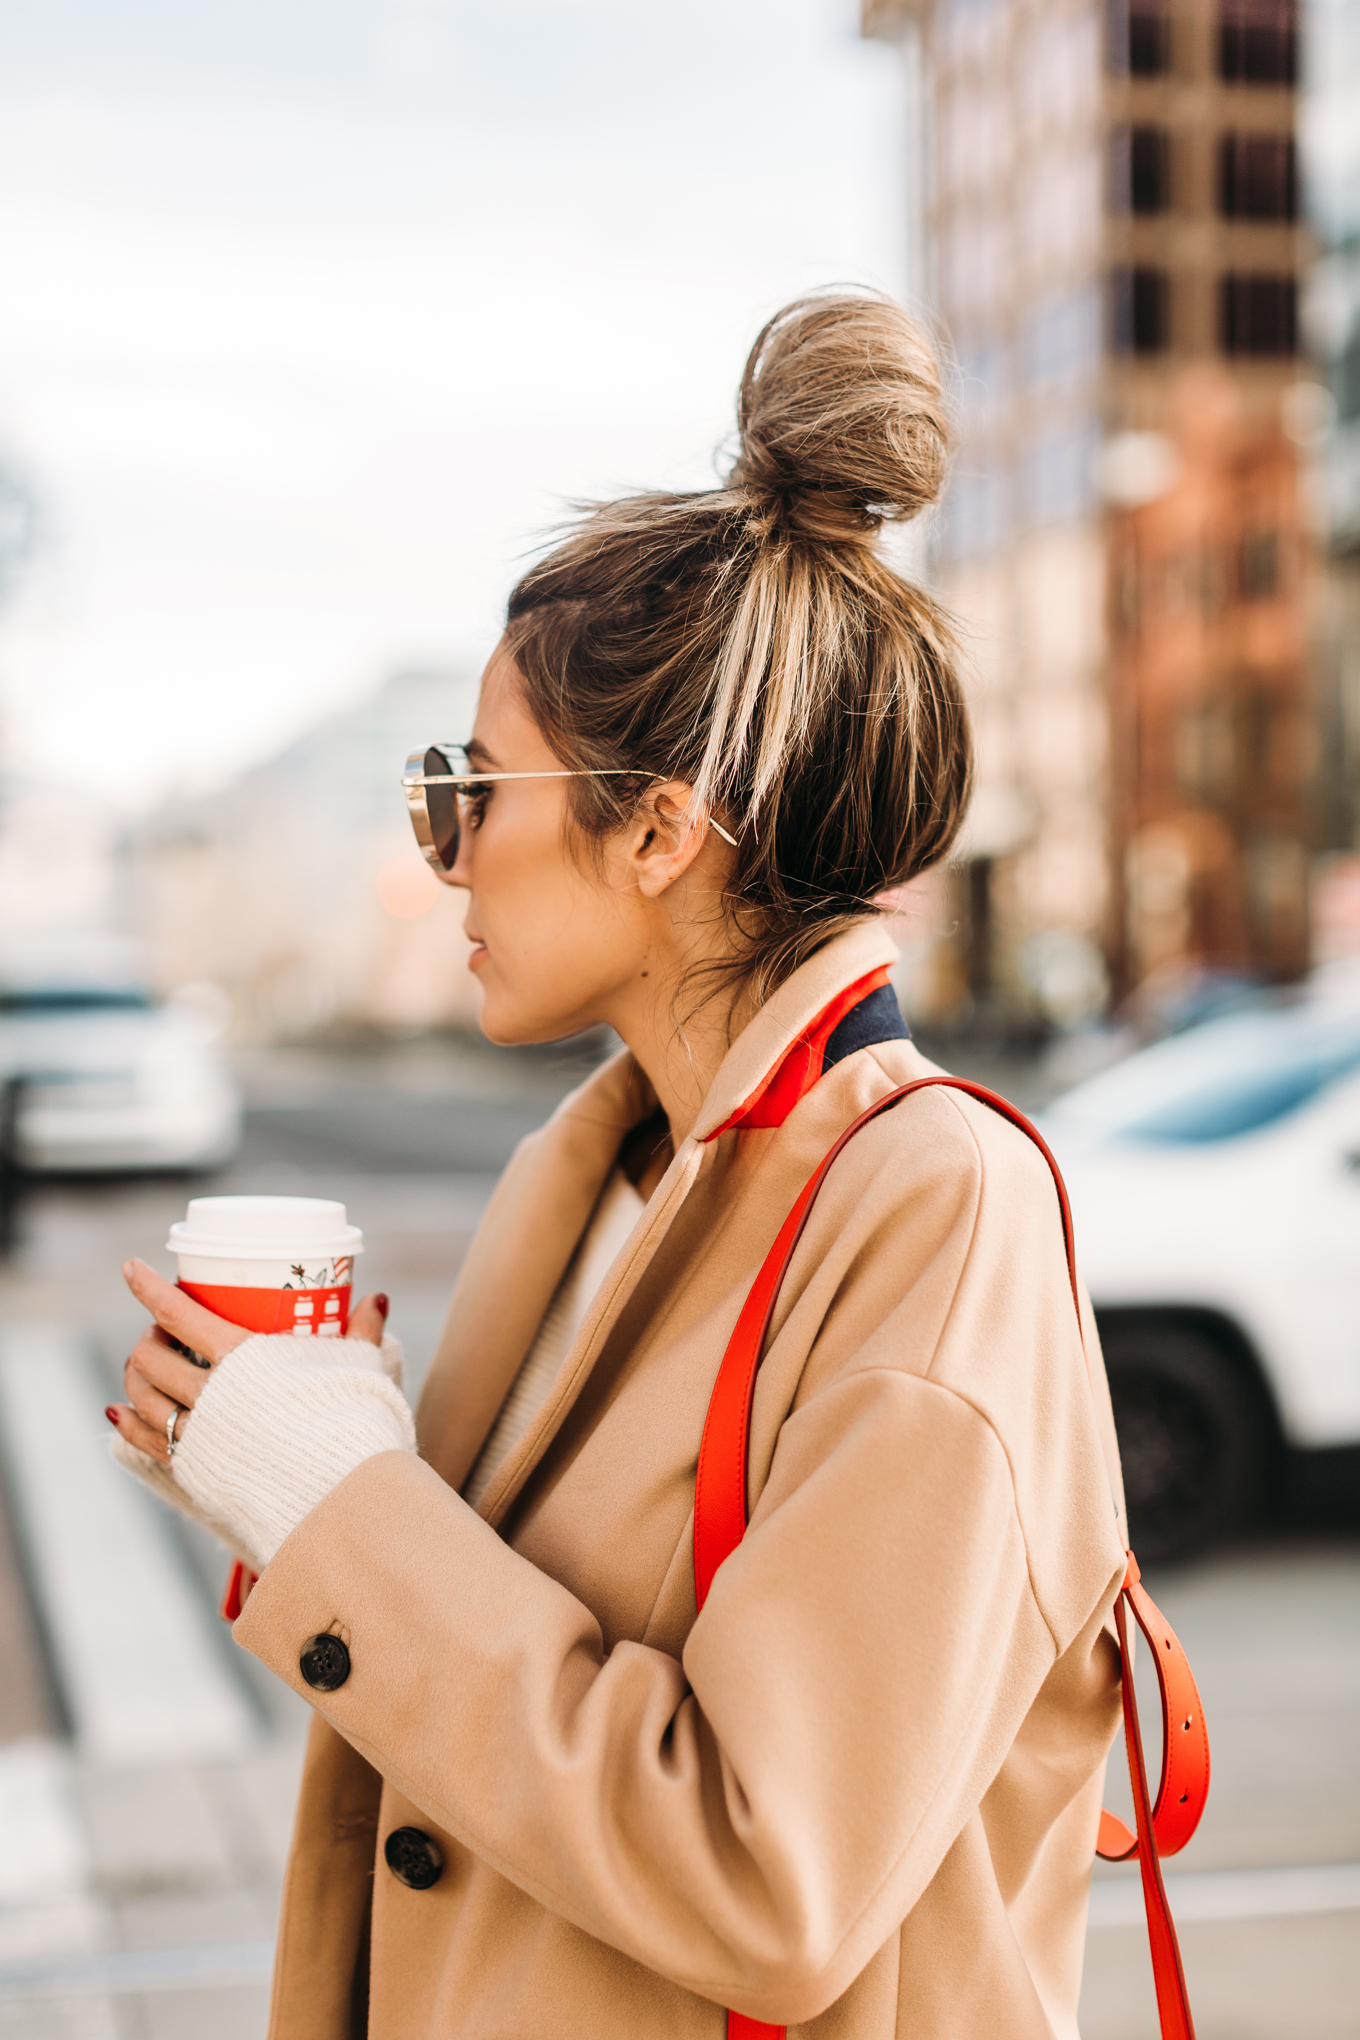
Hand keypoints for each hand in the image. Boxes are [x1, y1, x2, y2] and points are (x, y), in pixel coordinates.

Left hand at [108, 1259, 390, 1463]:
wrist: (346, 1498)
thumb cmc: (357, 1426)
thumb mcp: (360, 1368)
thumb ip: (363, 1331)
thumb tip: (376, 1297)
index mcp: (244, 1358)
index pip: (179, 1314)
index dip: (149, 1286)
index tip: (131, 1268)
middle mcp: (212, 1394)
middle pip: (153, 1356)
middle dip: (148, 1337)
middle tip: (159, 1331)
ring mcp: (200, 1435)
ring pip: (142, 1396)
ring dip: (133, 1376)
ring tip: (141, 1367)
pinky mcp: (197, 1470)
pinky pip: (147, 1439)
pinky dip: (127, 1421)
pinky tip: (119, 1412)